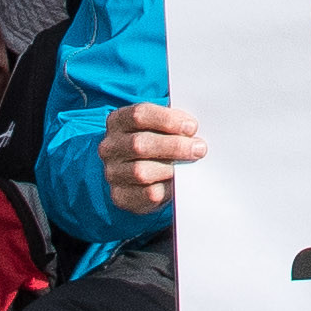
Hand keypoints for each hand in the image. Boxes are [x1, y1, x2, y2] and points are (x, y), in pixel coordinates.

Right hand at [103, 100, 204, 219]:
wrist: (140, 176)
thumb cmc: (156, 142)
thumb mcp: (160, 127)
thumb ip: (173, 123)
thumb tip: (193, 128)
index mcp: (118, 121)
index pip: (139, 115)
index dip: (167, 120)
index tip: (192, 127)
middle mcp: (110, 146)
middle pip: (139, 144)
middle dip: (174, 146)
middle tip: (199, 148)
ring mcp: (113, 172)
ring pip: (141, 172)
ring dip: (171, 168)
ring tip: (191, 164)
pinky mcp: (121, 196)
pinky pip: (147, 193)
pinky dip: (167, 188)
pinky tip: (178, 181)